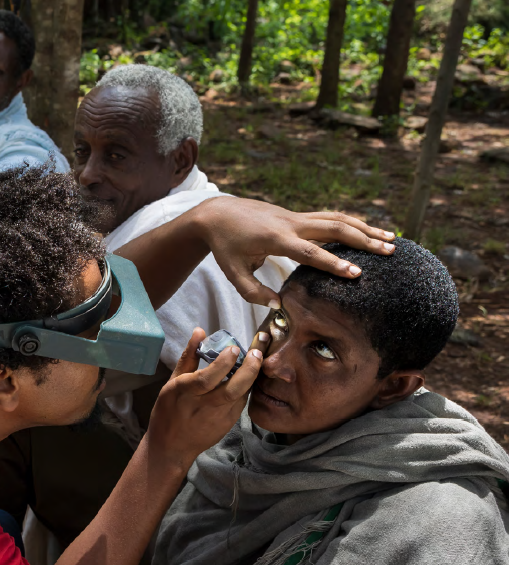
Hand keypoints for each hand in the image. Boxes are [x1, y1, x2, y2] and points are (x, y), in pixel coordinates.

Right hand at [145, 327, 267, 468]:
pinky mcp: (227, 425)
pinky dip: (246, 389)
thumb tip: (200, 331)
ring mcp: (217, 418)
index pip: (207, 378)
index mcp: (184, 392)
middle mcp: (202, 406)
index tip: (234, 349)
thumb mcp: (172, 382)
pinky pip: (240, 403)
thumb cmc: (168, 410)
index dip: (223, 363)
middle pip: (231, 389)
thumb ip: (189, 357)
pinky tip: (248, 377)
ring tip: (256, 360)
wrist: (171, 447)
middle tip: (256, 353)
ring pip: (240, 396)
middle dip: (248, 369)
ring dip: (251, 378)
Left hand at [191, 198, 396, 307]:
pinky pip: (330, 218)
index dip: (334, 263)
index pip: (310, 252)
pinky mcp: (298, 216)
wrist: (218, 214)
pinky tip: (369, 233)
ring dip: (365, 229)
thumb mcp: (232, 273)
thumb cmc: (224, 246)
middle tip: (390, 252)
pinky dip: (352, 224)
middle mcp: (291, 224)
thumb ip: (253, 292)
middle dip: (363, 240)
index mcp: (275, 239)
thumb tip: (278, 305)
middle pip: (334, 228)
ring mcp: (296, 217)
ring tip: (392, 240)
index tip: (357, 273)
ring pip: (337, 219)